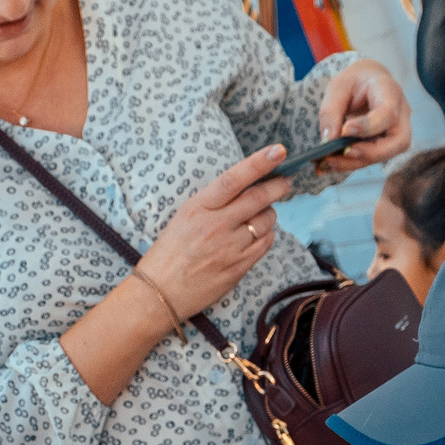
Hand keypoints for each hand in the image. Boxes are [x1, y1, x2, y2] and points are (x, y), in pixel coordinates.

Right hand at [135, 143, 293, 319]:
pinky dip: (266, 235)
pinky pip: (265, 244)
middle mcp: (216, 226)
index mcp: (198, 208)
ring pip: (266, 221)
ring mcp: (230, 248)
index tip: (277, 151)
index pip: (233, 179)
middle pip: (259, 199)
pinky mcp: (239, 267)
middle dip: (278, 186)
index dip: (258, 163)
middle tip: (285, 181)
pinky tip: (257, 234)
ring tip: (260, 215)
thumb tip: (247, 187)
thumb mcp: (185, 217)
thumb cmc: (170, 252)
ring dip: (269, 214)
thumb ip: (214, 202)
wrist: (160, 292)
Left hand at [314, 60, 411, 176]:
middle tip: (341, 154)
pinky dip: (351, 163)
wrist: (366, 84)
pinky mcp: (386, 145)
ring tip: (327, 163)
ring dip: (355, 162)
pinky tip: (330, 164)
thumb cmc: (354, 83)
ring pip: (385, 155)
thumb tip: (329, 140)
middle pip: (398, 141)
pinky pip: (372, 158)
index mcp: (390, 92)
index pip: (388, 113)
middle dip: (369, 153)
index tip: (345, 131)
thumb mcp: (337, 88)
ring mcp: (397, 132)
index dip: (369, 126)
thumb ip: (331, 111)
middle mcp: (401, 114)